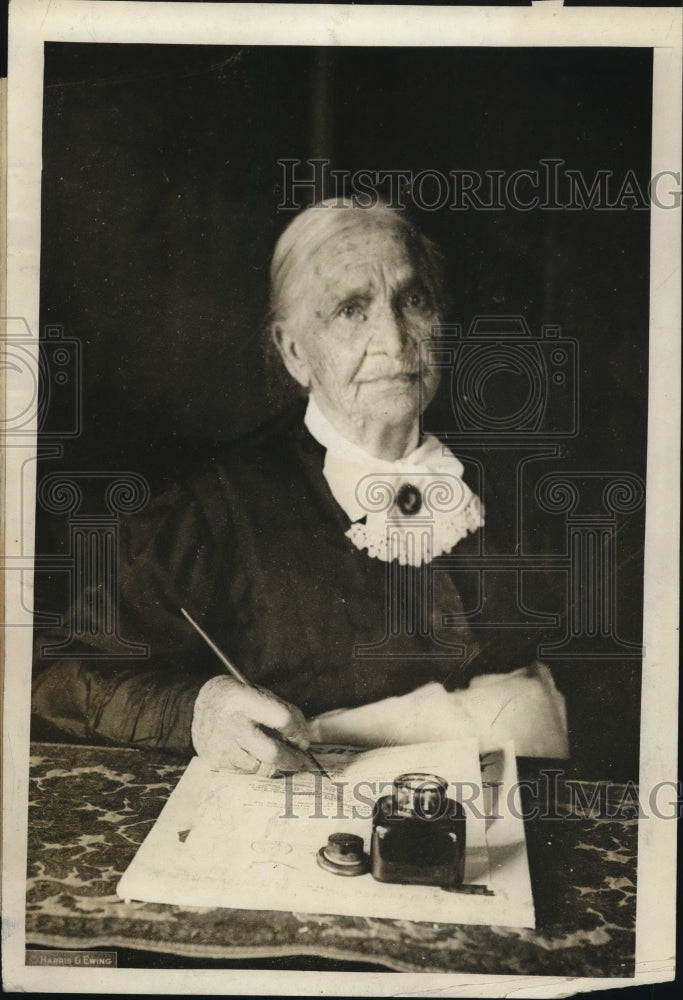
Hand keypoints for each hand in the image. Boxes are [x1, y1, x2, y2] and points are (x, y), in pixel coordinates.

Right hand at [191, 675, 311, 774]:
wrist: (196, 706)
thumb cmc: (236, 698)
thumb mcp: (258, 692)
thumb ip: (282, 710)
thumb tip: (303, 737)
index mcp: (243, 700)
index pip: (281, 719)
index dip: (298, 731)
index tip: (303, 739)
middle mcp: (232, 724)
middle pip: (272, 753)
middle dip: (292, 760)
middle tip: (301, 761)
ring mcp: (222, 746)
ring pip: (260, 768)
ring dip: (273, 764)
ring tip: (276, 756)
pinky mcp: (216, 761)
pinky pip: (246, 772)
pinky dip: (256, 766)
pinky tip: (254, 754)